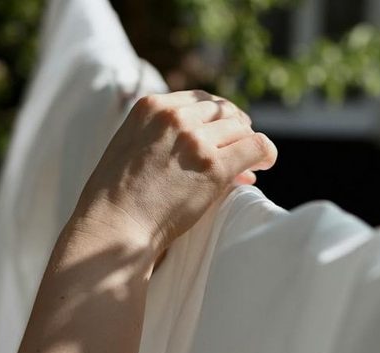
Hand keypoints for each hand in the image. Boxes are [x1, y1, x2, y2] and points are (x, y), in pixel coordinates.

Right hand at [72, 90, 277, 256]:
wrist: (113, 226)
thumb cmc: (117, 202)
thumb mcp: (130, 153)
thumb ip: (163, 143)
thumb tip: (206, 149)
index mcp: (149, 107)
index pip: (197, 100)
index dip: (215, 118)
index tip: (221, 134)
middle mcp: (173, 116)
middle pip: (222, 111)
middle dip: (234, 129)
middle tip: (240, 148)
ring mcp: (194, 139)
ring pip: (241, 127)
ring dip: (248, 143)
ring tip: (253, 162)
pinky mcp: (213, 165)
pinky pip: (256, 146)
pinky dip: (265, 154)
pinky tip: (265, 164)